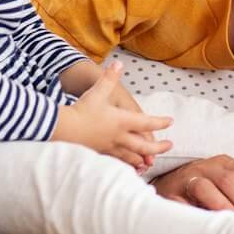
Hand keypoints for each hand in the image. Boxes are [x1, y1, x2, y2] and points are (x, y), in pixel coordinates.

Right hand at [52, 62, 172, 169]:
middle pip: (143, 146)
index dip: (160, 122)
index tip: (170, 121)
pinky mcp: (100, 155)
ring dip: (143, 158)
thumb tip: (118, 64)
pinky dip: (127, 165)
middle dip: (158, 147)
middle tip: (170, 146)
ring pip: (131, 157)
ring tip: (150, 162)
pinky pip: (118, 163)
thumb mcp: (97, 92)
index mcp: (121, 121)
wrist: (63, 130)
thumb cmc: (81, 110)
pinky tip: (129, 169)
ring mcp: (110, 148)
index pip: (146, 123)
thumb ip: (109, 78)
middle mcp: (119, 137)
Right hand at [152, 155, 233, 210]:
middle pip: (231, 180)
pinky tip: (206, 228)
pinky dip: (195, 215)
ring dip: (222, 207)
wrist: (164, 189)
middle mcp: (207, 167)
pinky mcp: (169, 193)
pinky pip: (182, 203)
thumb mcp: (224, 189)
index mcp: (226, 164)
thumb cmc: (202, 194)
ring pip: (206, 188)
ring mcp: (186, 178)